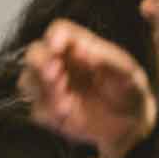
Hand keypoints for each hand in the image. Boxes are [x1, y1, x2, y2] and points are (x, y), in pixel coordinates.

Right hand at [19, 19, 156, 157]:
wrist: (131, 126)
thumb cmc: (130, 92)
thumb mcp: (128, 74)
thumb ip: (108, 60)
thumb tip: (85, 51)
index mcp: (79, 46)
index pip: (59, 32)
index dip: (54, 37)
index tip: (57, 47)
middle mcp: (61, 63)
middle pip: (35, 52)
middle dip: (40, 63)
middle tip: (55, 75)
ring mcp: (52, 88)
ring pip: (28, 80)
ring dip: (42, 89)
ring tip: (65, 102)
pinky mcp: (49, 112)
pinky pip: (36, 109)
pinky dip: (48, 112)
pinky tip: (68, 115)